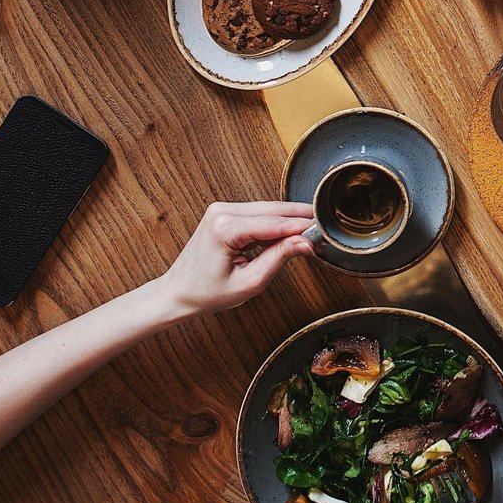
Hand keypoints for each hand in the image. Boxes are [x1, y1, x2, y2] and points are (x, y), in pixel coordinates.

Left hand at [154, 202, 314, 318]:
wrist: (178, 293)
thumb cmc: (207, 293)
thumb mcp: (250, 282)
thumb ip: (279, 258)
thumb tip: (306, 242)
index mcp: (225, 228)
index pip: (275, 224)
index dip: (303, 228)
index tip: (324, 234)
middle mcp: (222, 212)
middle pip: (275, 210)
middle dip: (300, 221)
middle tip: (323, 233)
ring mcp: (222, 209)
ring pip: (269, 209)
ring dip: (289, 221)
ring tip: (309, 237)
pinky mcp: (225, 212)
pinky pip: (259, 214)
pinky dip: (275, 223)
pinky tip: (287, 235)